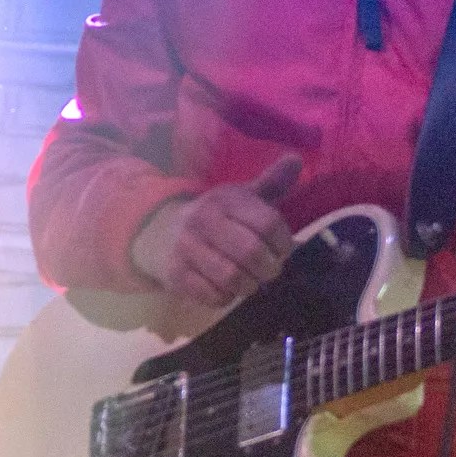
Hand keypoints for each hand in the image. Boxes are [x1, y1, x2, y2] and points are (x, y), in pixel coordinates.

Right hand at [130, 155, 302, 308]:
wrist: (160, 233)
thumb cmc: (215, 217)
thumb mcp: (241, 197)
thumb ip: (272, 182)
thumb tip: (296, 160)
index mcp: (225, 199)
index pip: (267, 222)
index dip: (284, 242)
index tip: (283, 249)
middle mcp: (204, 219)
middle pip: (251, 252)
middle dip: (269, 267)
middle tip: (270, 270)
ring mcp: (187, 247)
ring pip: (232, 277)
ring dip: (249, 285)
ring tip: (251, 281)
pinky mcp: (176, 273)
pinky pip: (213, 295)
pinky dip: (226, 297)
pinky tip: (227, 288)